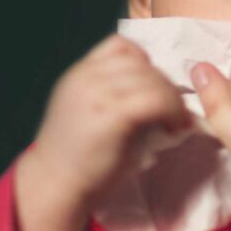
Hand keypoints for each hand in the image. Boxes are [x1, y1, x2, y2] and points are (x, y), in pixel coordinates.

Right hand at [15, 35, 189, 230]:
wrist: (54, 184)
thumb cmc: (78, 155)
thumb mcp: (91, 110)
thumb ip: (116, 93)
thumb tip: (164, 90)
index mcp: (80, 73)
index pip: (122, 46)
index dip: (147, 65)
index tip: (154, 91)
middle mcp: (86, 76)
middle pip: (143, 63)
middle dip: (166, 85)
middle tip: (176, 113)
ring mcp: (97, 92)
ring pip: (153, 79)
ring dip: (173, 99)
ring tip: (176, 122)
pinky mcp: (111, 114)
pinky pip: (155, 99)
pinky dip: (173, 111)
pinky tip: (175, 129)